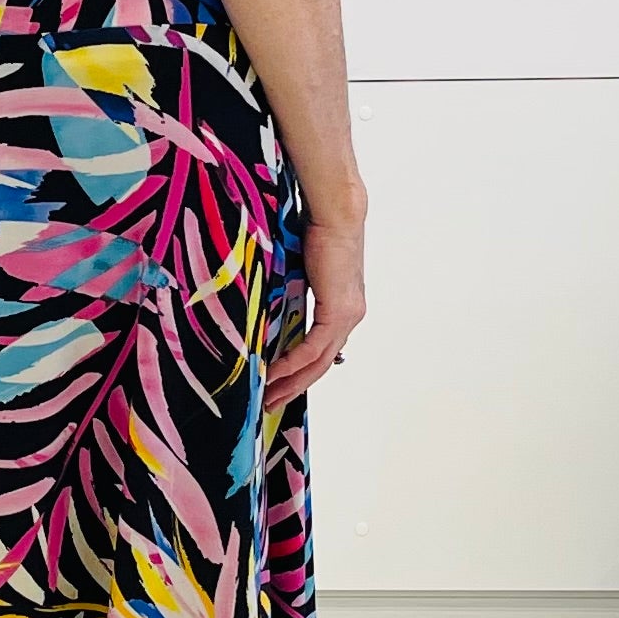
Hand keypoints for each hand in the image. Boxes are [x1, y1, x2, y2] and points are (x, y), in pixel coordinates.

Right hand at [268, 205, 364, 409]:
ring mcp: (347, 317)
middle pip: (320, 364)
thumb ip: (294, 292)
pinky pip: (312, 348)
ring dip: (291, 382)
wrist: (335, 214)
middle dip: (293, 387)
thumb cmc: (318, 231)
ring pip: (317, 362)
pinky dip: (292, 363)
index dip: (300, 372)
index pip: (322, 350)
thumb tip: (271, 305)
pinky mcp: (338, 312)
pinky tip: (273, 374)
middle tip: (270, 403)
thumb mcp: (302, 270)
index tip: (277, 385)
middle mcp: (350, 317)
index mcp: (344, 308)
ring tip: (268, 396)